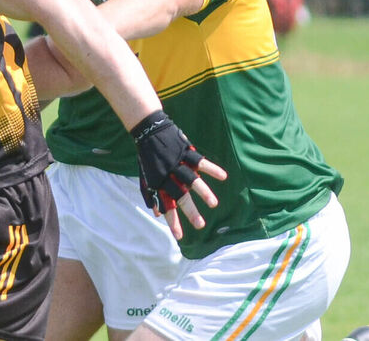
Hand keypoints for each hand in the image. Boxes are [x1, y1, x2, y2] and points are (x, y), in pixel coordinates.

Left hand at [131, 110, 227, 239]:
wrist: (148, 131)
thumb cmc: (148, 157)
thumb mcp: (145, 177)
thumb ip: (151, 195)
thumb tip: (157, 214)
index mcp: (159, 183)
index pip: (165, 205)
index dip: (172, 221)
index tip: (179, 237)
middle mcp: (168, 175)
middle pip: (180, 196)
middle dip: (189, 211)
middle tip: (200, 225)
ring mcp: (178, 163)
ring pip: (192, 180)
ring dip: (203, 192)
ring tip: (213, 205)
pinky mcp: (186, 152)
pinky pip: (200, 161)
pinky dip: (212, 169)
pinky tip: (223, 177)